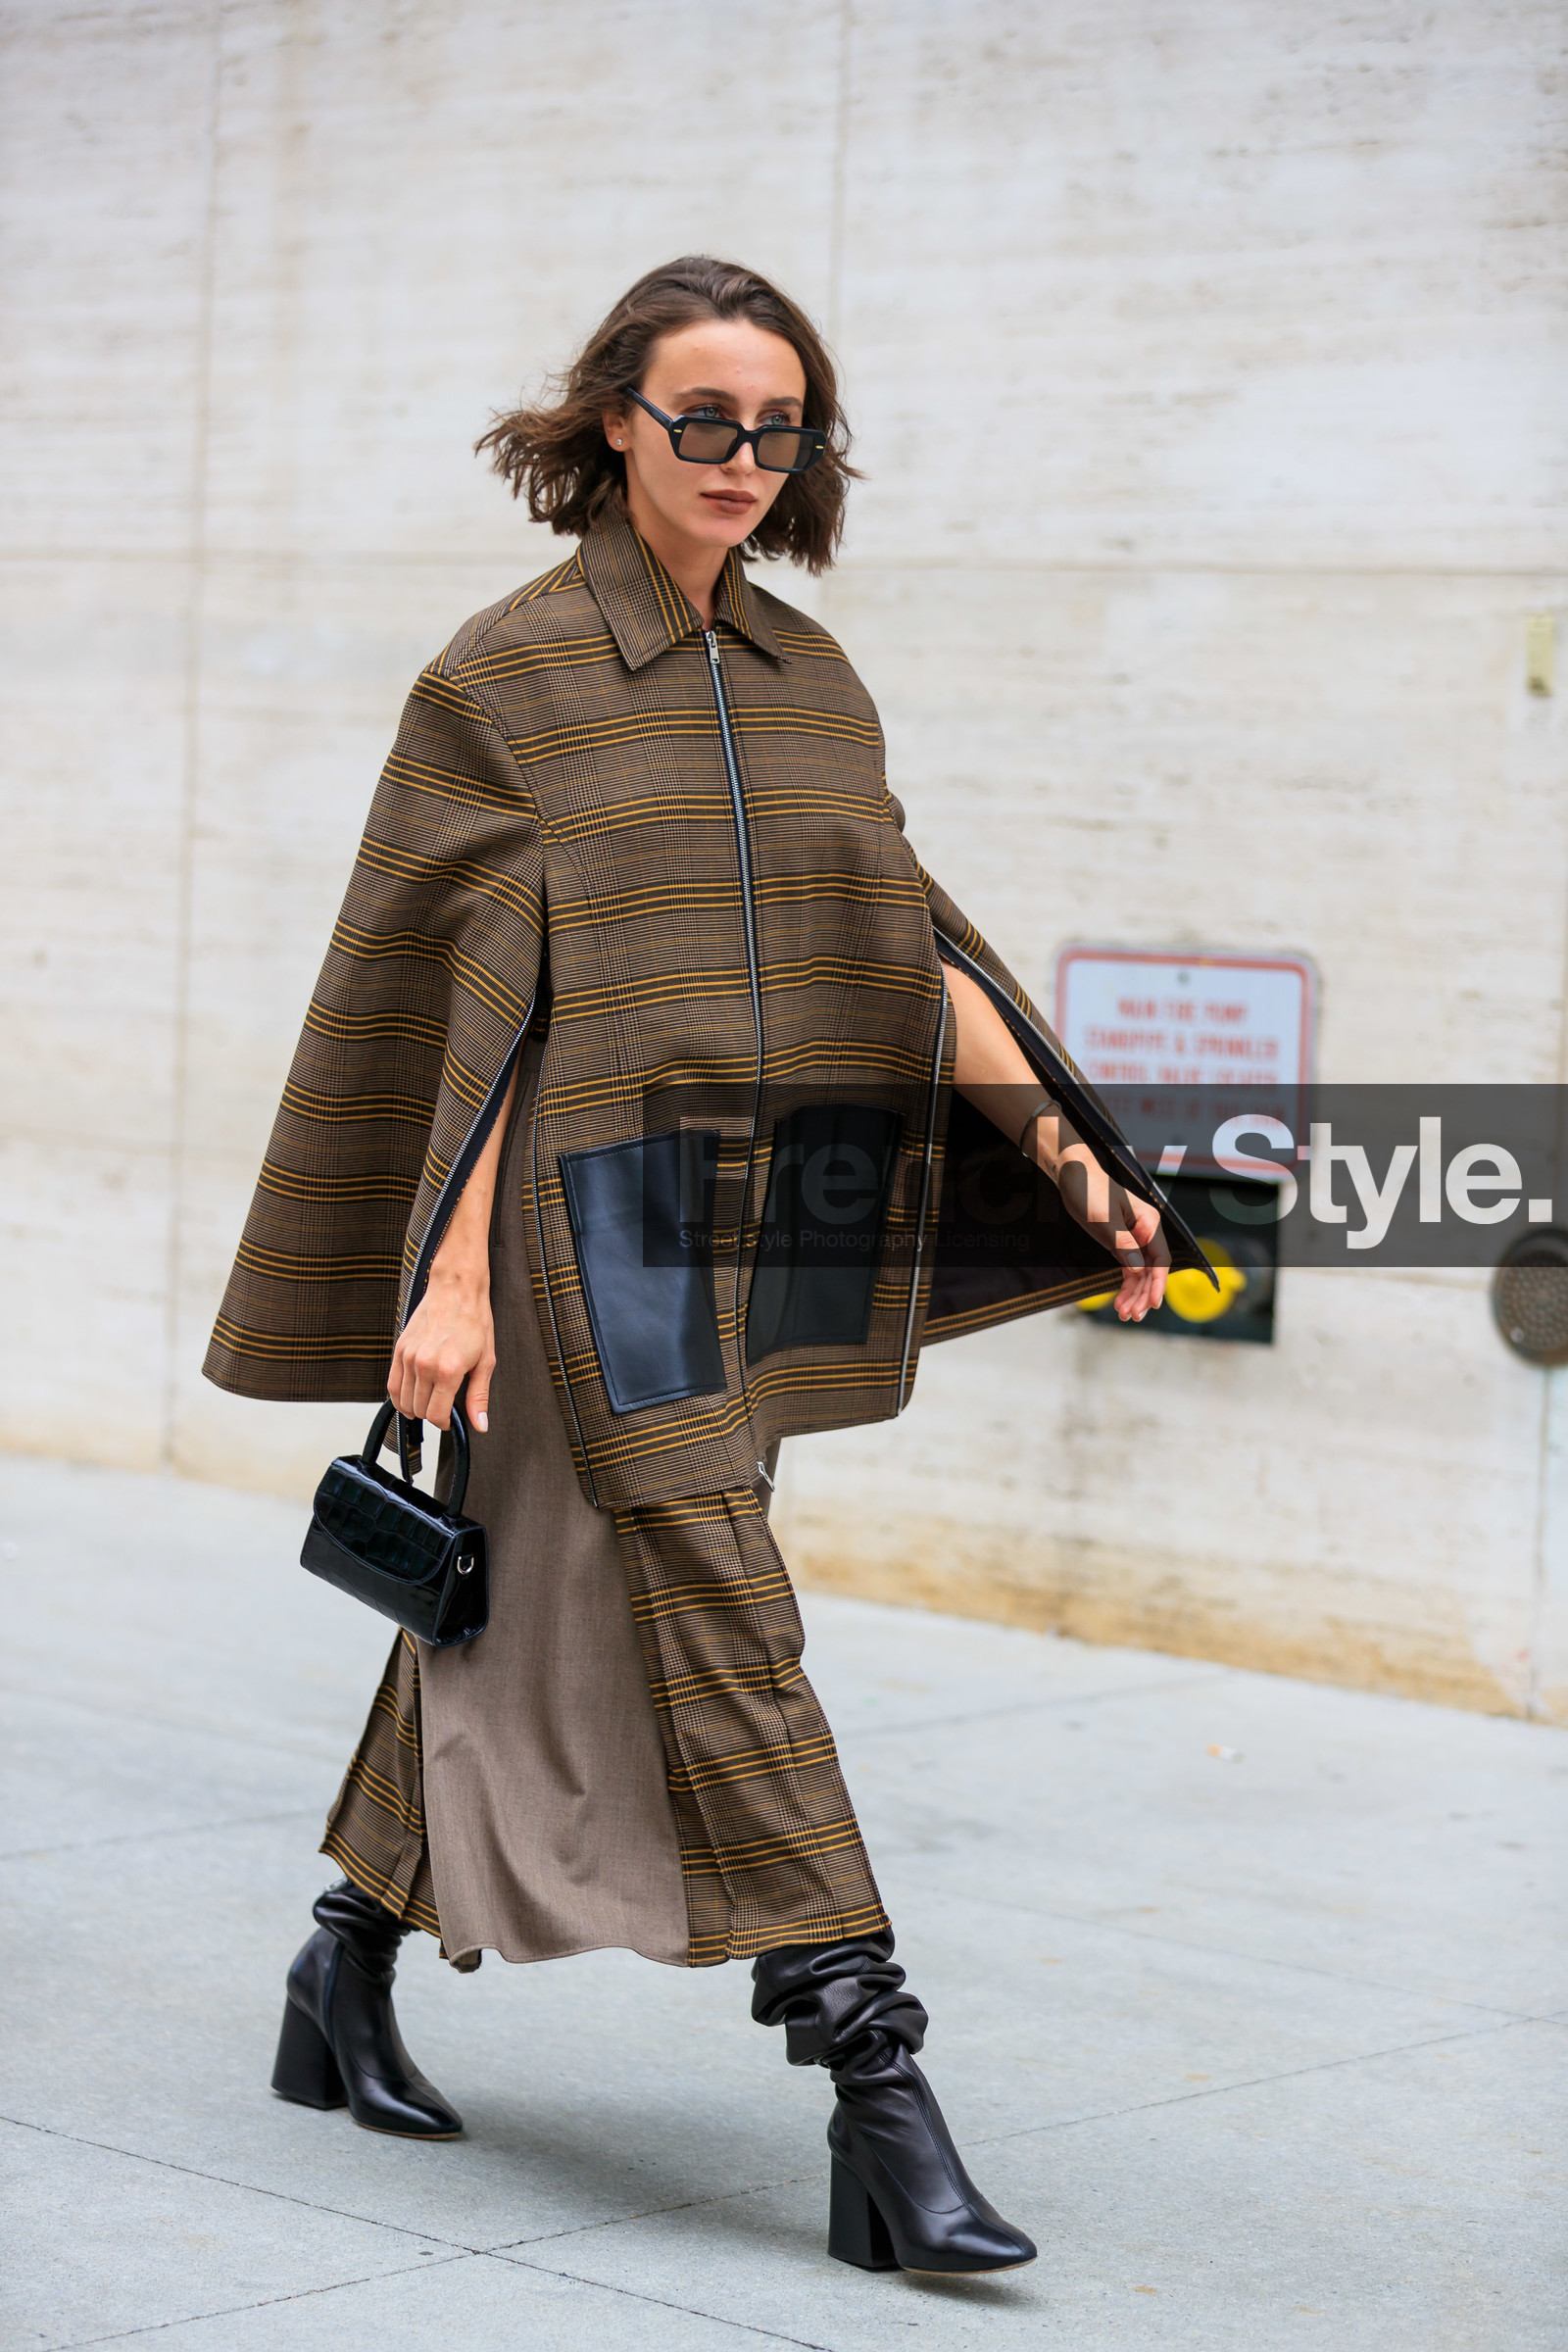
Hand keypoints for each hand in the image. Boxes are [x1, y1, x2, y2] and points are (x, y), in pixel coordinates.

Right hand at [387, 1258, 495, 1432]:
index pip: (437, 1414)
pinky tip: (410, 1397)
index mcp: (448, 1371)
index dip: (444, 1423)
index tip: (450, 1420)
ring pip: (404, 1400)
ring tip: (429, 1402)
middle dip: (432, 1414)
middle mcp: (425, 1366)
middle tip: (443, 1407)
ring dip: (416, 1407)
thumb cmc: (474, 1321)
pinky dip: (399, 1397)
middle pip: (420, 1409)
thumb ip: (479, 1396)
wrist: (456, 1289)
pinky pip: (392, 1385)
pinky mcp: (400, 1349)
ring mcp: (409, 1357)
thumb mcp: (486, 1361)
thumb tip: (480, 1425)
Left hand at [1056, 1146, 1170, 1321]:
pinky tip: (1119, 1303)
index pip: (1160, 1259)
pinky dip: (1125, 1287)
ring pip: (1141, 1274)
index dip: (1158, 1283)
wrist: (1073, 1177)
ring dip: (1134, 1295)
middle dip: (1143, 1295)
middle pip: (1151, 1271)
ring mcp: (1134, 1240)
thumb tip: (1139, 1269)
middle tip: (1132, 1316)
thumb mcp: (1105, 1218)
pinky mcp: (1121, 1245)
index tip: (1154, 1303)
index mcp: (1149, 1223)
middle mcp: (1145, 1233)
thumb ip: (1123, 1244)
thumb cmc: (1090, 1190)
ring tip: (1124, 1315)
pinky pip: (1129, 1270)